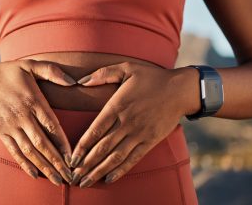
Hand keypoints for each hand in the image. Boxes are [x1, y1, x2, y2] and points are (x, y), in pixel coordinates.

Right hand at [0, 59, 76, 185]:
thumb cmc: (9, 72)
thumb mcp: (31, 65)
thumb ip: (52, 71)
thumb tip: (73, 81)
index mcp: (32, 100)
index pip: (51, 125)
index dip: (62, 143)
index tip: (73, 157)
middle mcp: (22, 115)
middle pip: (42, 143)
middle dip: (56, 162)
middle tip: (70, 177)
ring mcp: (10, 125)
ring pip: (29, 150)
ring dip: (44, 167)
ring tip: (57, 180)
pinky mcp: (1, 131)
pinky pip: (14, 150)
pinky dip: (24, 164)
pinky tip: (35, 174)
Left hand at [69, 61, 198, 186]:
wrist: (181, 89)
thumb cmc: (151, 77)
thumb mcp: (126, 68)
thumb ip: (102, 74)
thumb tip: (81, 81)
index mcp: (118, 106)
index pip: (96, 130)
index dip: (82, 146)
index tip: (71, 158)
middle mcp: (127, 123)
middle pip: (103, 148)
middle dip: (86, 164)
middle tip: (73, 177)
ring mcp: (139, 134)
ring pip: (116, 157)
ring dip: (99, 171)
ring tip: (85, 182)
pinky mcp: (150, 141)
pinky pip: (133, 159)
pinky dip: (121, 170)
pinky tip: (109, 179)